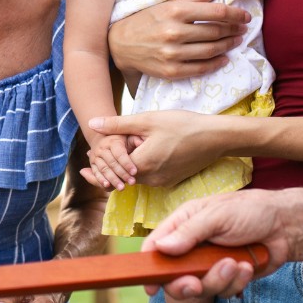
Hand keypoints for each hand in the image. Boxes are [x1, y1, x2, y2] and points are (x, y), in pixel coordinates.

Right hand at [85, 134, 136, 189]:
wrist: (103, 138)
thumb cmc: (122, 139)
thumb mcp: (129, 136)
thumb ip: (135, 139)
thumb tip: (141, 142)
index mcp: (112, 141)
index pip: (119, 154)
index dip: (127, 163)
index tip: (135, 172)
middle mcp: (102, 148)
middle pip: (112, 163)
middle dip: (122, 174)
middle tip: (132, 182)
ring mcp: (95, 156)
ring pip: (104, 169)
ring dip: (113, 179)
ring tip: (122, 188)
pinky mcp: (92, 164)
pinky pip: (96, 173)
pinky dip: (101, 180)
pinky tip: (107, 186)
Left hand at [86, 110, 219, 186]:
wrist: (216, 138)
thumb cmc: (183, 125)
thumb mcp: (147, 120)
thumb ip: (118, 125)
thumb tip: (92, 124)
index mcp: (142, 166)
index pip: (111, 171)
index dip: (99, 165)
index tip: (86, 164)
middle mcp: (151, 179)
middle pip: (122, 177)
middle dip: (111, 167)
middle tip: (98, 156)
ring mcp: (163, 182)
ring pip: (136, 177)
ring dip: (128, 166)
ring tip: (124, 148)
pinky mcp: (172, 180)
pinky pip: (150, 177)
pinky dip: (142, 167)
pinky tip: (145, 150)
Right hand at [107, 0, 250, 81]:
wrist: (120, 44)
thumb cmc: (149, 19)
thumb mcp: (171, 2)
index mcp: (176, 11)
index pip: (215, 11)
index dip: (235, 14)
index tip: (245, 16)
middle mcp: (174, 32)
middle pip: (215, 31)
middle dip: (234, 30)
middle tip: (242, 29)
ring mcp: (172, 54)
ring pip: (211, 50)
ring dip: (228, 46)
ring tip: (236, 41)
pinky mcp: (170, 71)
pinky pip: (201, 68)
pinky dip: (216, 63)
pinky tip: (224, 58)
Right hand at [141, 189, 302, 297]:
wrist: (286, 226)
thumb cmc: (251, 211)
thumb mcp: (218, 215)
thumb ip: (190, 232)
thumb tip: (162, 247)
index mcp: (184, 224)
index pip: (156, 246)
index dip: (149, 266)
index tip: (151, 286)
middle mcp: (192, 246)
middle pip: (174, 276)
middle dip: (186, 284)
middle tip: (196, 285)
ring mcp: (209, 264)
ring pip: (201, 287)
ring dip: (219, 279)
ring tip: (236, 264)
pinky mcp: (227, 278)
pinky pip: (223, 291)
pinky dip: (236, 282)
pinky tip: (248, 266)